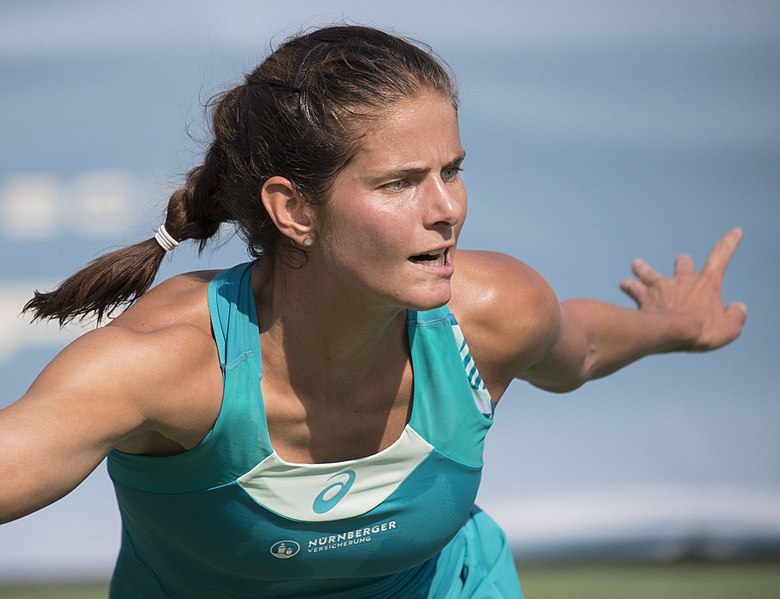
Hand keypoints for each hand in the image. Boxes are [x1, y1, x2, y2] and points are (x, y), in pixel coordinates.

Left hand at [619, 228, 746, 351]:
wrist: (669, 333)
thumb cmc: (701, 331)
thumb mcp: (729, 329)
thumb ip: (736, 317)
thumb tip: (739, 308)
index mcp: (705, 284)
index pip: (721, 257)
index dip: (730, 243)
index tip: (736, 231)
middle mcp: (681, 281)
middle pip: (683, 263)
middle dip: (683, 262)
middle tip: (681, 261)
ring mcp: (660, 288)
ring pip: (649, 271)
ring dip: (643, 268)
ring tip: (637, 264)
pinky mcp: (643, 297)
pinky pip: (632, 288)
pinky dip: (627, 285)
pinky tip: (623, 283)